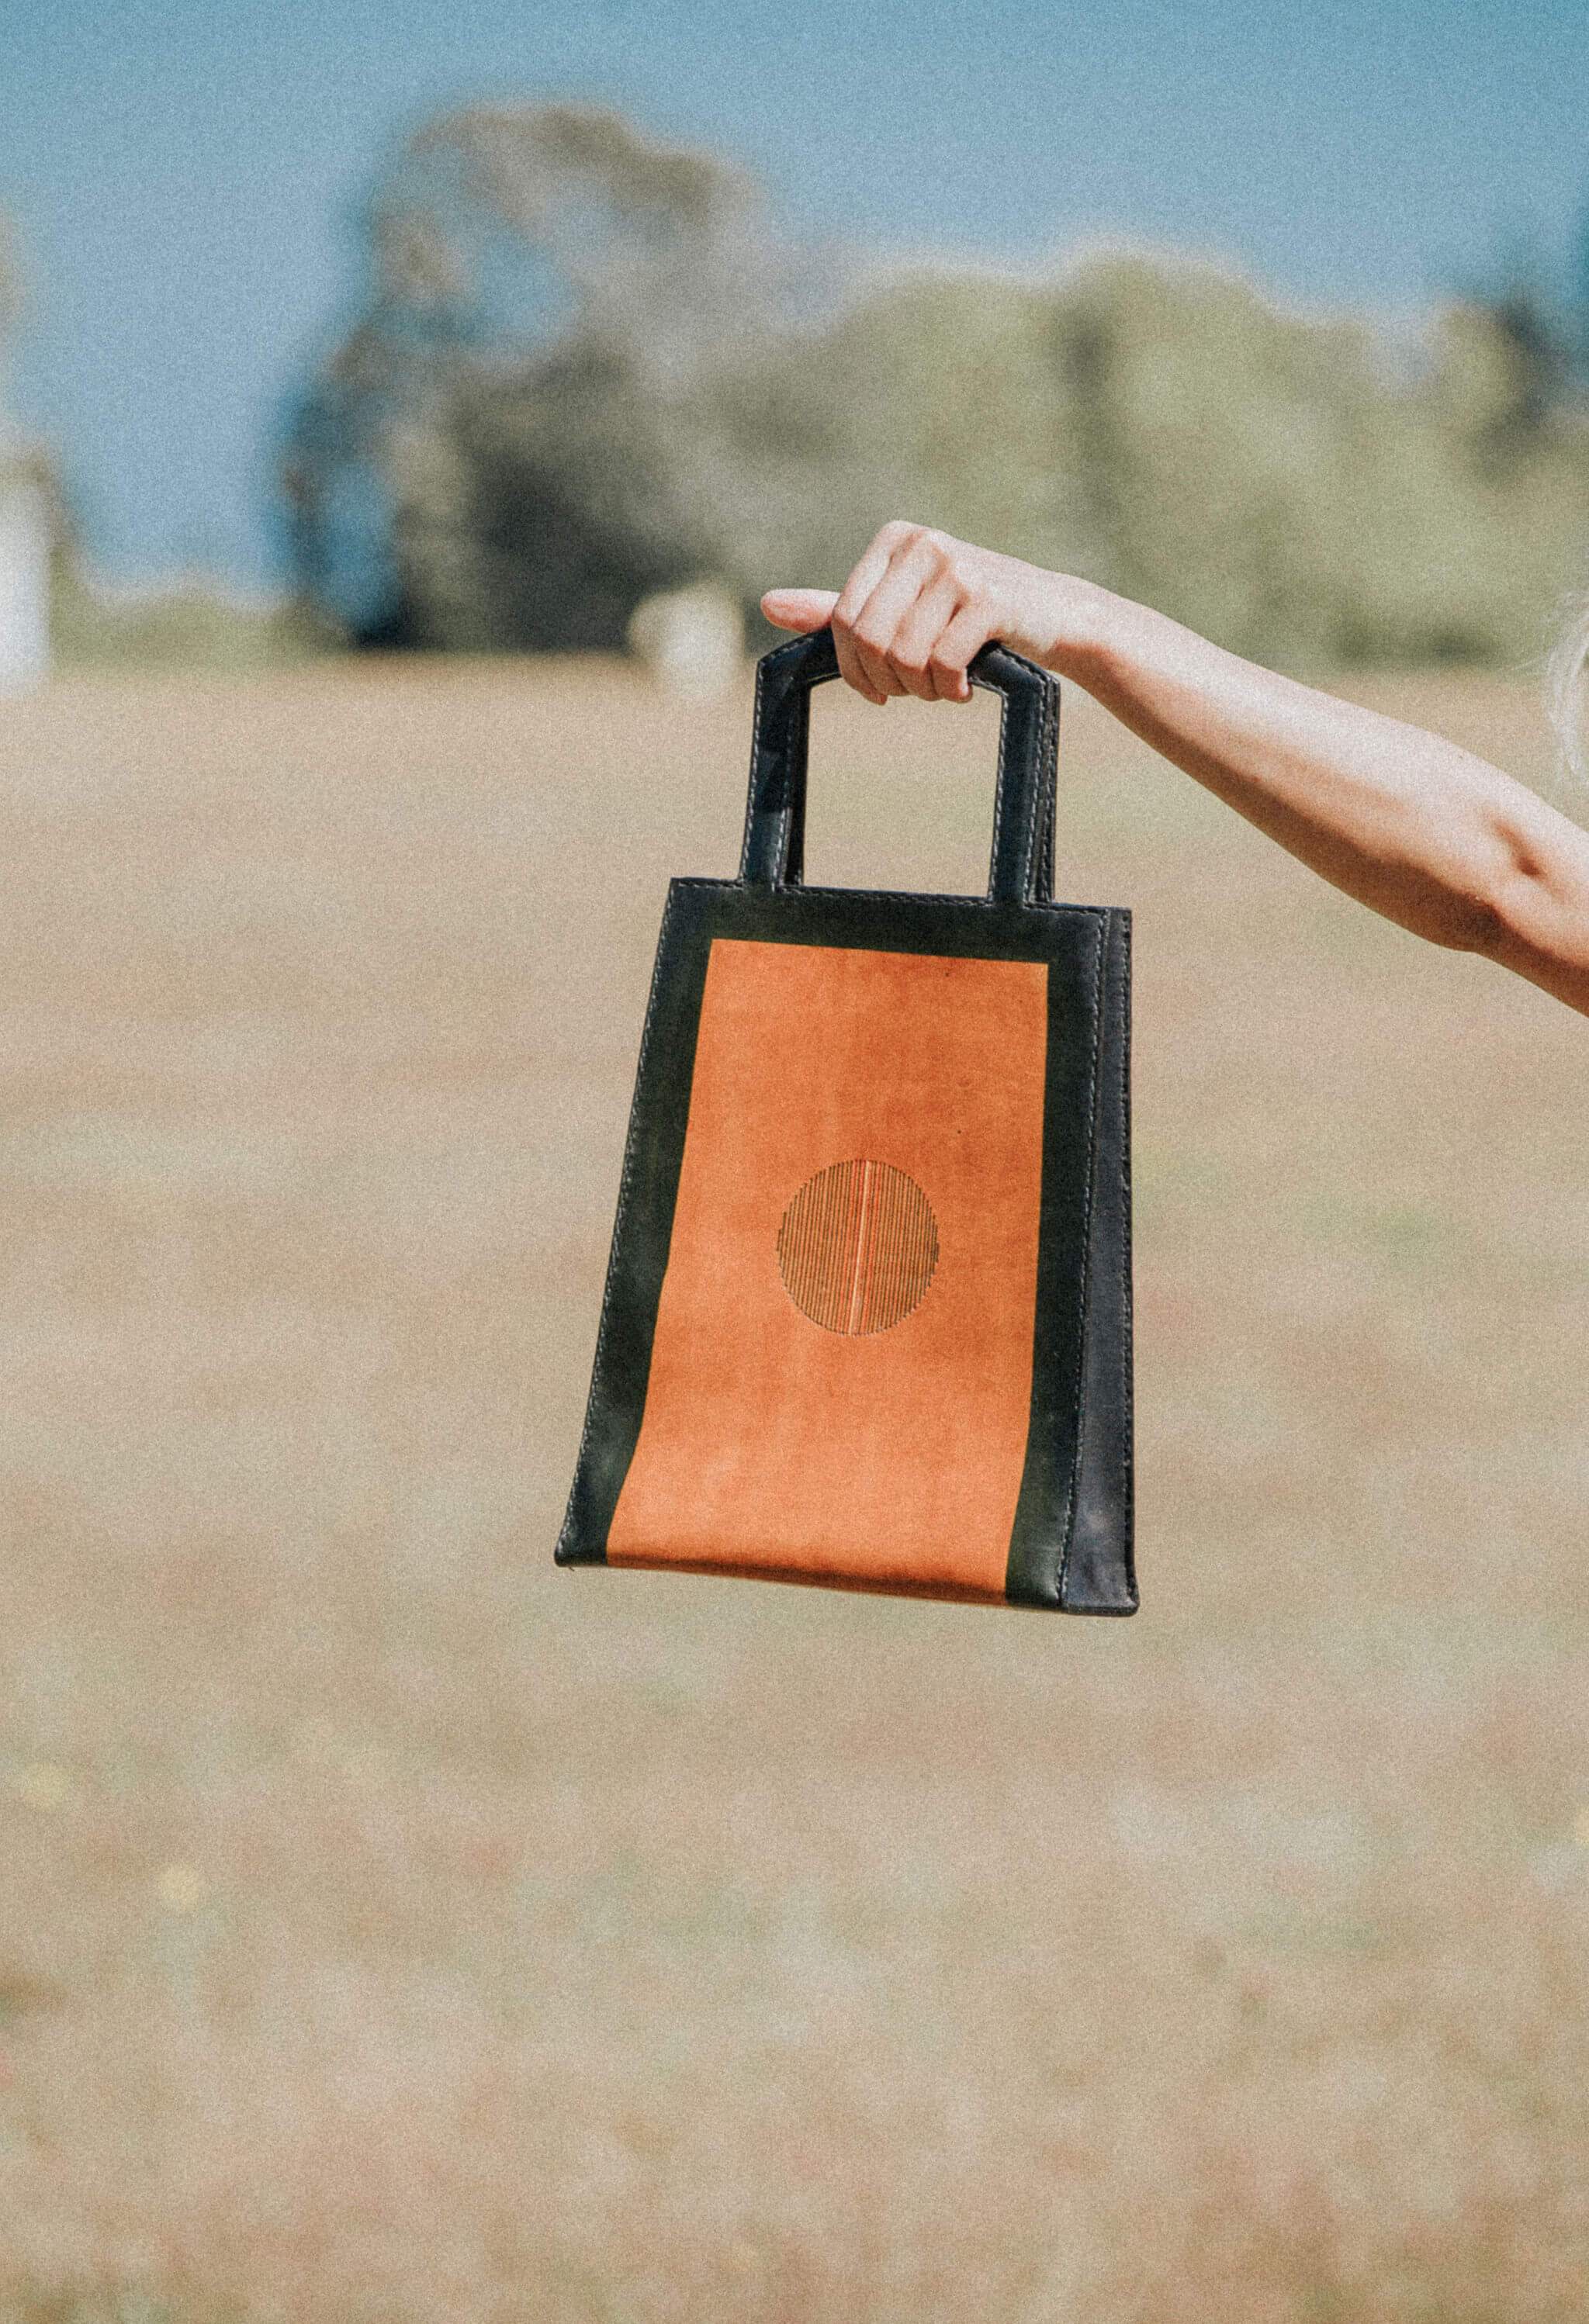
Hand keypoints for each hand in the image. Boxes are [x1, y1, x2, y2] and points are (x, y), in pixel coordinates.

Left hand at [760, 520, 1074, 705]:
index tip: (878, 692)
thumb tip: (767, 605)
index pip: (843, 620)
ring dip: (922, 691)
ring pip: (905, 656)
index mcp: (894, 540)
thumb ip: (839, 610)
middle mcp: (923, 544)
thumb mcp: (902, 606)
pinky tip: (965, 687)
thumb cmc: (970, 615)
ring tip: (943, 688)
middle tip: (914, 693)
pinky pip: (942, 663)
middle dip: (888, 683)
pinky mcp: (988, 598)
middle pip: (870, 640)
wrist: (1053, 616)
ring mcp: (957, 567)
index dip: (854, 671)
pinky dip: (949, 690)